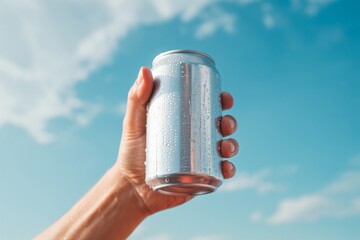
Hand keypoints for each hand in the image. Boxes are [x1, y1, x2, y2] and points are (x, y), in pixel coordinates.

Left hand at [114, 67, 238, 214]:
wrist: (131, 188)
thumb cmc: (131, 153)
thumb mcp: (133, 123)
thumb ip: (136, 97)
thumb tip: (145, 69)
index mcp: (184, 123)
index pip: (207, 108)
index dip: (221, 101)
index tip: (224, 98)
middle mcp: (194, 140)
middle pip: (220, 127)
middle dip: (230, 122)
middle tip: (225, 123)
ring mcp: (199, 159)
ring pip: (224, 149)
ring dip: (232, 145)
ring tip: (225, 146)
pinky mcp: (200, 178)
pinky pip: (219, 174)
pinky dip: (228, 170)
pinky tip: (226, 168)